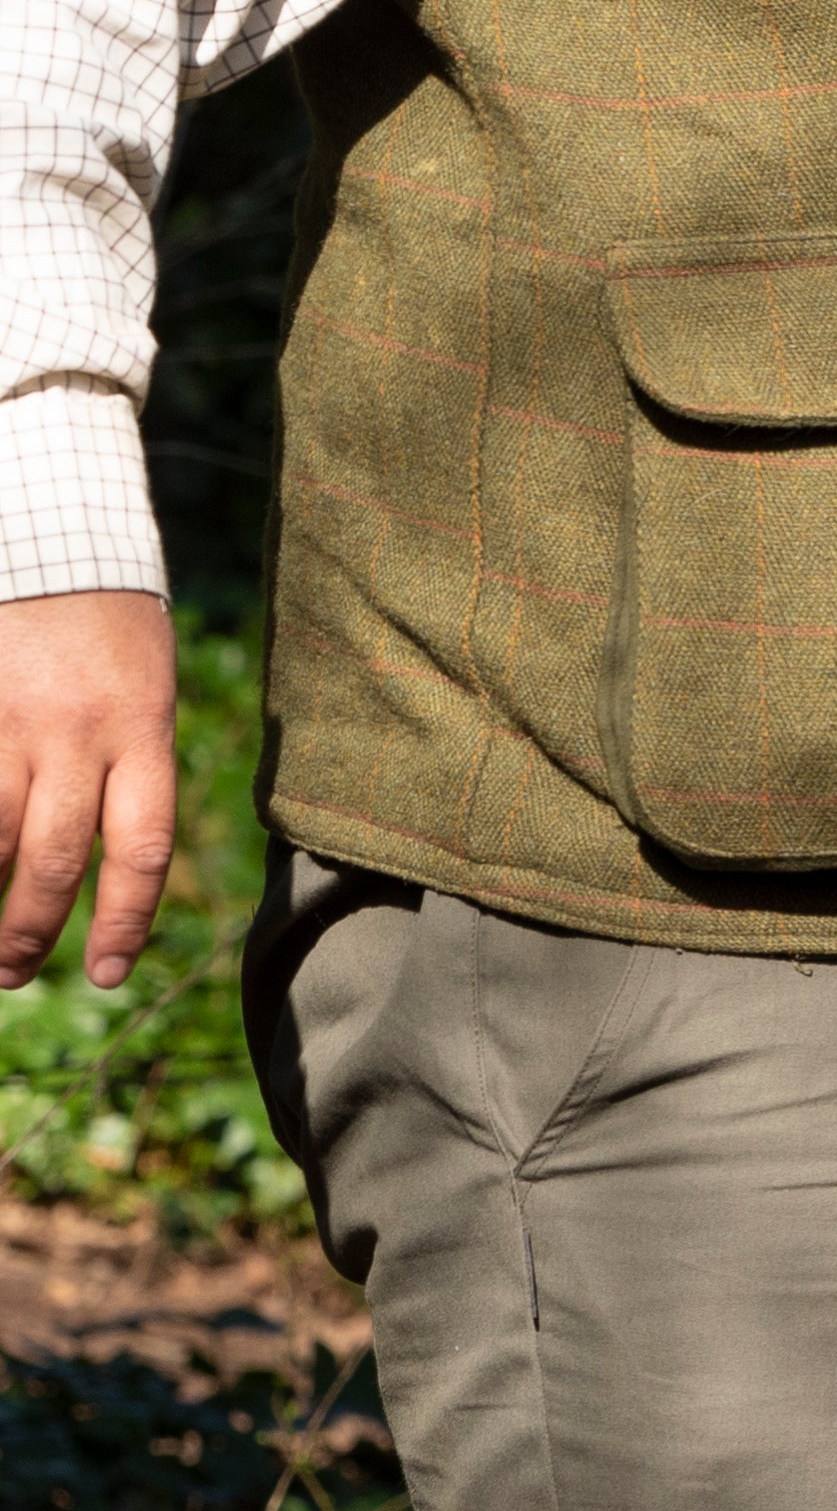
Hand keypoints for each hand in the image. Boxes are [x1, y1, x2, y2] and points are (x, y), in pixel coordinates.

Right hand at [0, 589, 179, 991]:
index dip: (124, 921)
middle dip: (29, 929)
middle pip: (53, 860)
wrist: (53, 536)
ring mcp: (10, 725)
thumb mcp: (148, 688)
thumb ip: (134, 763)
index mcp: (143, 732)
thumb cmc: (109, 620)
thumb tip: (114, 850)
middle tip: (12, 974)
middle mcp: (78, 737)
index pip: (140, 849)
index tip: (109, 973)